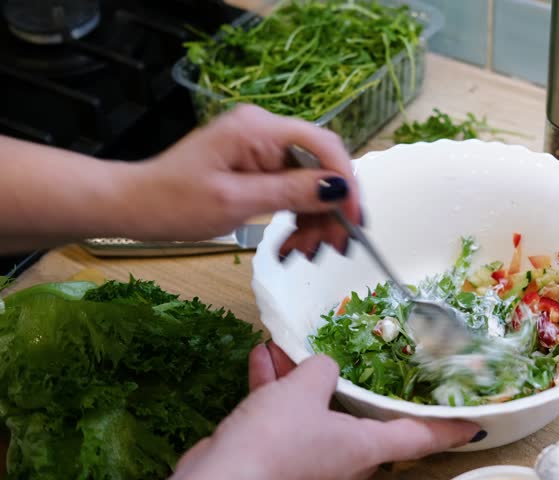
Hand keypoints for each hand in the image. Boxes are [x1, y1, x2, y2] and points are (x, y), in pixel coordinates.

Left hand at [129, 104, 361, 256]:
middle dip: (330, 209)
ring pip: (309, 184)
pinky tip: (292, 244)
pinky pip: (291, 191)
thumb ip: (291, 193)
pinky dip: (296, 218)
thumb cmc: (172, 202)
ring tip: (303, 252)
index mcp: (258, 128)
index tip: (354, 219)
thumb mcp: (236, 201)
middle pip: (320, 168)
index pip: (324, 145)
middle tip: (332, 247)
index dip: (346, 182)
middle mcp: (264, 132)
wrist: (133, 206)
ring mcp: (261, 149)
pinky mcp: (256, 167)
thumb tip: (339, 188)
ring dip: (314, 220)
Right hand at [171, 342, 479, 479]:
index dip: (448, 427)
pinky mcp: (274, 453)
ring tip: (287, 344)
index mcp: (363, 448)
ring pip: (313, 408)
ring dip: (299, 375)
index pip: (420, 436)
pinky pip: (281, 413)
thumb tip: (323, 366)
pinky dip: (273, 387)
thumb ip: (321, 370)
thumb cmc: (276, 443)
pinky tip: (262, 356)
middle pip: (359, 415)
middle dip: (349, 380)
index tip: (474, 421)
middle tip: (359, 350)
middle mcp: (341, 456)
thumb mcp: (304, 391)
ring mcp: (307, 456)